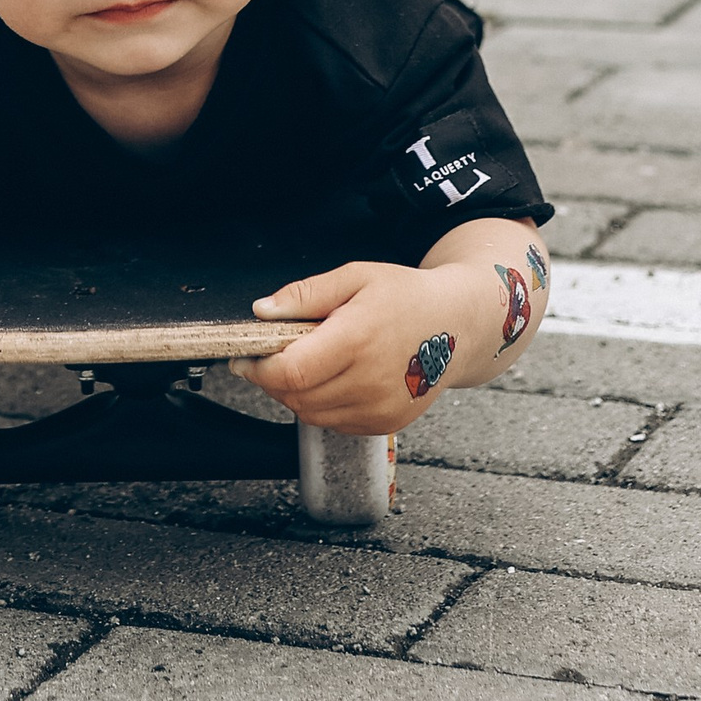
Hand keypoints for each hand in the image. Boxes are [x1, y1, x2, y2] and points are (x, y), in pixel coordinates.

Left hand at [238, 260, 461, 435]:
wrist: (457, 325)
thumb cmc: (405, 296)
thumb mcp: (354, 277)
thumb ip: (304, 295)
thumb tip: (262, 311)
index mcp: (357, 340)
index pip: (291, 371)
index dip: (258, 369)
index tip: (242, 358)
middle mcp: (370, 381)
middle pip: (296, 397)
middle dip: (272, 379)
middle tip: (270, 355)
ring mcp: (380, 408)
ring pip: (311, 414)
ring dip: (295, 394)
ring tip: (304, 363)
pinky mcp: (386, 423)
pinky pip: (334, 423)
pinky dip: (320, 405)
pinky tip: (331, 378)